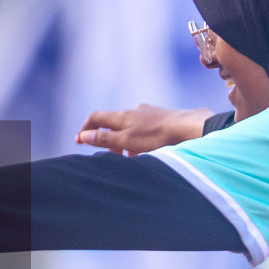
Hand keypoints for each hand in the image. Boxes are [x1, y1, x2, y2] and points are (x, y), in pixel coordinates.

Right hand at [75, 103, 210, 154]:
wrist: (189, 127)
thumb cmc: (157, 136)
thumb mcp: (127, 141)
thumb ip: (105, 139)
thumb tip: (83, 136)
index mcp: (123, 116)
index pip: (96, 118)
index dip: (85, 129)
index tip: (78, 141)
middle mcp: (134, 111)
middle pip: (113, 124)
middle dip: (107, 139)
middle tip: (109, 156)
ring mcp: (149, 113)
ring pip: (130, 127)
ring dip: (124, 142)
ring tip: (130, 157)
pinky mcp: (162, 118)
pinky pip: (144, 128)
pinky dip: (139, 139)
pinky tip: (148, 150)